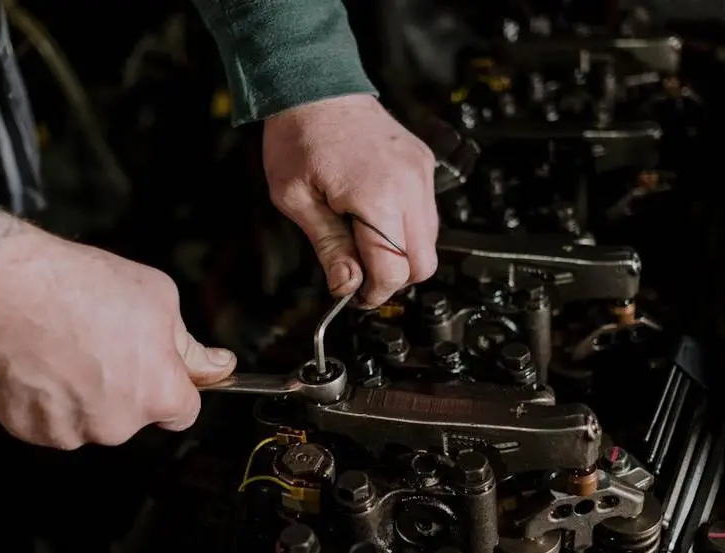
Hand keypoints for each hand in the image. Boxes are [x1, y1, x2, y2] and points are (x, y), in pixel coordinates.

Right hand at [0, 211, 235, 449]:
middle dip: (123, 386)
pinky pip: (48, 420)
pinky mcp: (29, 430)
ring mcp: (70, 431)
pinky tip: (41, 361)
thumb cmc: (80, 288)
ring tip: (66, 347)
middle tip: (101, 341)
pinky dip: (45, 398)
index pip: (184, 411)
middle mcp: (117, 424)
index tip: (157, 368)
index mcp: (158, 394)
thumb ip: (190, 346)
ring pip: (88, 418)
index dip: (172, 386)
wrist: (8, 289)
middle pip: (132, 415)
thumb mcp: (158, 298)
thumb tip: (219, 366)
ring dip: (82, 393)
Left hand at [263, 94, 438, 306]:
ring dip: (401, 253)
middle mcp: (409, 187)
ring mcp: (421, 174)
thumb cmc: (299, 136)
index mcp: (377, 198)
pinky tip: (374, 216)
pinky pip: (426, 213)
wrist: (315, 85)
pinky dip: (406, 227)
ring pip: (429, 241)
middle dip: (393, 278)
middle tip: (360, 273)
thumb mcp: (295, 200)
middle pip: (423, 264)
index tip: (355, 295)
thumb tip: (347, 286)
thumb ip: (327, 247)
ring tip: (362, 240)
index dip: (374, 293)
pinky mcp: (423, 164)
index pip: (394, 271)